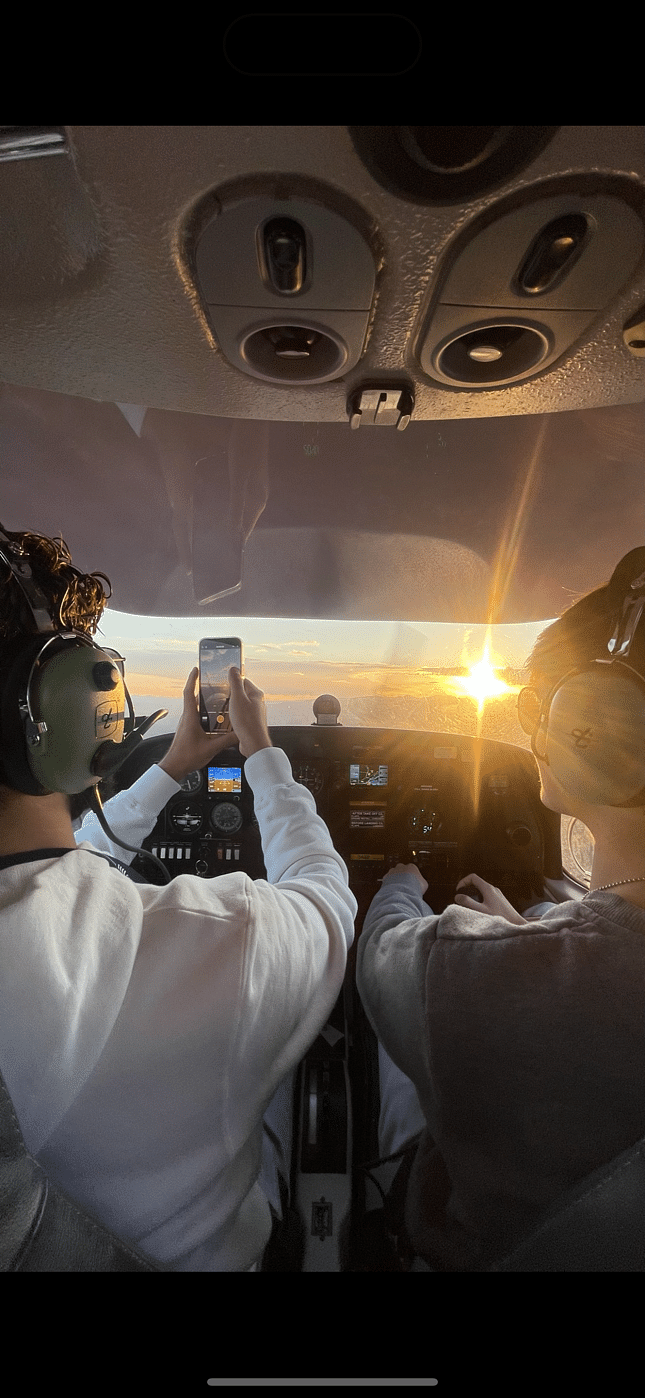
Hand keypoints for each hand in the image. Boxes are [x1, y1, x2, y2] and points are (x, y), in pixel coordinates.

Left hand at [158, 668, 238, 782]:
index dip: (192, 679)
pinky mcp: (187, 730)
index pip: (189, 693)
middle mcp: (186, 718)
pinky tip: (210, 716)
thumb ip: (227, 740)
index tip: (196, 669)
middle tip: (207, 678)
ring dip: (200, 698)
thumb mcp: (211, 748)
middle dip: (198, 686)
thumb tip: (239, 733)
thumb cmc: (186, 757)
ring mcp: (186, 724)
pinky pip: (194, 715)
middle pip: (191, 697)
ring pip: (193, 706)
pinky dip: (201, 711)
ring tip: (212, 694)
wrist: (174, 767)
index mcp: (190, 718)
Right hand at [227, 667, 271, 757]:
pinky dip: (234, 717)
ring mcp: (255, 713)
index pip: (243, 680)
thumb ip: (235, 682)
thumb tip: (234, 669)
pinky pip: (240, 716)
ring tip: (224, 710)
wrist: (253, 744)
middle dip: (230, 695)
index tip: (223, 682)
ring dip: (231, 707)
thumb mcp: (237, 698)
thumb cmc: (247, 722)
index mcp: (256, 694)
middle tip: (221, 698)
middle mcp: (258, 702)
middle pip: (241, 693)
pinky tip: (228, 720)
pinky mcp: (251, 723)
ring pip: (240, 705)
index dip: (232, 681)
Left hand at [381, 862, 427, 895]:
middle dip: (403, 875)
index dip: (412, 875)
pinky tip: (392, 889)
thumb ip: (422, 882)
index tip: (413, 880)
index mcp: (411, 867)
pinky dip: (388, 884)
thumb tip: (422, 885)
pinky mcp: (386, 878)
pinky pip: (386, 879)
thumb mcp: (424, 884)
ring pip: (393, 873)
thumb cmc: (414, 887)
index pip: (412, 868)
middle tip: (405, 883)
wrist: (403, 891)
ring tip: (398, 887)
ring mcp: (393, 872)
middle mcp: (401, 867)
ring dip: (395, 879)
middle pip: (401, 869)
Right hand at [454, 873, 526, 923]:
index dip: (463, 881)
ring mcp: (497, 894)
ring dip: (474, 894)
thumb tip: (457, 897)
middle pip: (477, 882)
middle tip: (462, 897)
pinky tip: (480, 909)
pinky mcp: (500, 900)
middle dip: (467, 888)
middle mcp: (493, 889)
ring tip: (469, 904)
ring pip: (482, 889)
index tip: (458, 891)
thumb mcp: (480, 910)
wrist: (515, 923)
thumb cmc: (499, 917)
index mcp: (488, 888)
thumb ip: (467, 903)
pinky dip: (480, 898)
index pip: (473, 877)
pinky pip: (487, 895)